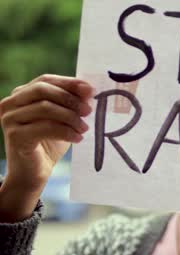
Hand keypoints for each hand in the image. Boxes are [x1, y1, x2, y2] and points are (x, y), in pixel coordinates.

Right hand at [0, 74, 92, 221]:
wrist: (34, 172)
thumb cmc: (50, 142)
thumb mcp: (63, 119)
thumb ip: (71, 103)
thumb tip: (89, 91)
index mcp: (21, 94)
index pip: (46, 80)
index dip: (69, 83)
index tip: (91, 90)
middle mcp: (10, 103)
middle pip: (43, 90)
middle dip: (70, 99)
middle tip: (88, 111)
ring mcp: (10, 119)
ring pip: (45, 108)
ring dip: (71, 117)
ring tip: (84, 128)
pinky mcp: (15, 136)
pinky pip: (45, 128)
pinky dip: (66, 132)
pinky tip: (78, 138)